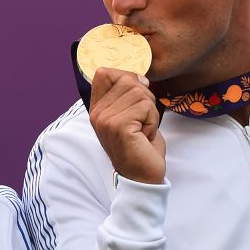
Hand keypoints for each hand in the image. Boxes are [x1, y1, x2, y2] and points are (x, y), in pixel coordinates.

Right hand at [89, 68, 165, 183]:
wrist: (142, 177)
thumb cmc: (140, 145)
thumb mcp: (130, 114)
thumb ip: (128, 94)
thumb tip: (141, 77)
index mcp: (96, 108)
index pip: (104, 73)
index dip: (126, 76)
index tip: (137, 95)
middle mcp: (97, 113)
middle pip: (127, 80)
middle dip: (145, 98)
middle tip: (143, 121)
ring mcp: (106, 120)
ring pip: (139, 93)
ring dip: (150, 111)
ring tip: (143, 130)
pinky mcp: (119, 127)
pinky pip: (145, 107)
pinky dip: (153, 120)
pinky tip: (145, 136)